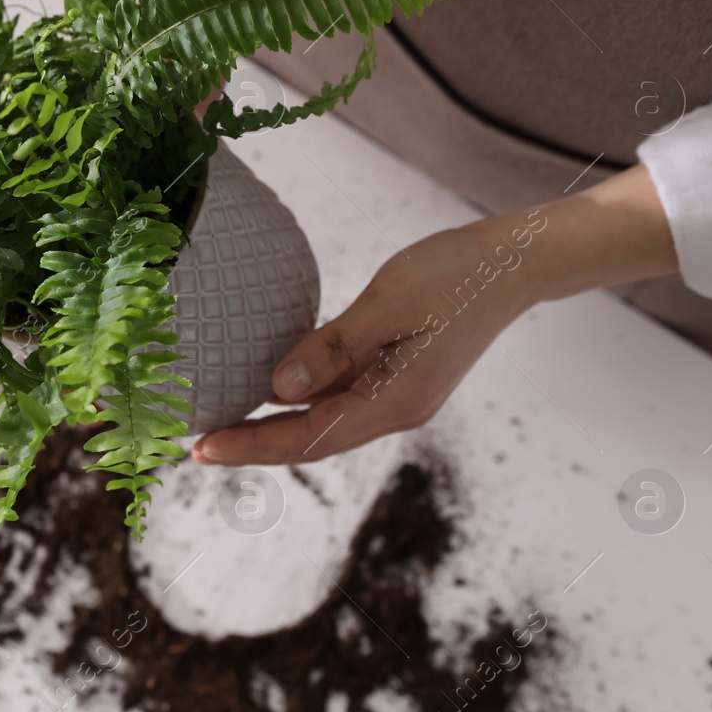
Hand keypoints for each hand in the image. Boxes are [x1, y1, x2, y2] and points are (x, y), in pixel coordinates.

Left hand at [192, 165, 676, 464]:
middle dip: (252, 443)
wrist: (518, 262)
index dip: (250, 445)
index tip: (200, 449)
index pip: (306, 437)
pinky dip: (300, 397)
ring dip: (272, 423)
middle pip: (309, 438)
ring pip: (322, 418)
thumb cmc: (457, 273)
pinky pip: (338, 394)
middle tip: (194, 445)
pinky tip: (267, 387)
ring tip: (219, 420)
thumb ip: (331, 347)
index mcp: (393, 402)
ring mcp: (396, 393)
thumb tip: (277, 388)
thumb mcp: (388, 302)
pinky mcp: (397, 372)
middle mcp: (393, 408)